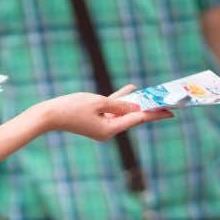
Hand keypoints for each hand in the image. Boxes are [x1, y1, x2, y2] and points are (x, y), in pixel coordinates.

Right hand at [33, 89, 171, 140]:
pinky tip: (131, 89)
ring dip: (136, 102)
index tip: (170, 112)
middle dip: (149, 109)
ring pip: (124, 112)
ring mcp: (102, 126)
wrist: (49, 115)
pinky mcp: (96, 120)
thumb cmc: (72, 108)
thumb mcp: (98, 102)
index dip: (155, 114)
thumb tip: (135, 106)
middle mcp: (108, 130)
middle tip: (167, 105)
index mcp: (110, 129)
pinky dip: (121, 100)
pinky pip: (113, 109)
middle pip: (133, 117)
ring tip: (152, 95)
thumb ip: (119, 104)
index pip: (137, 119)